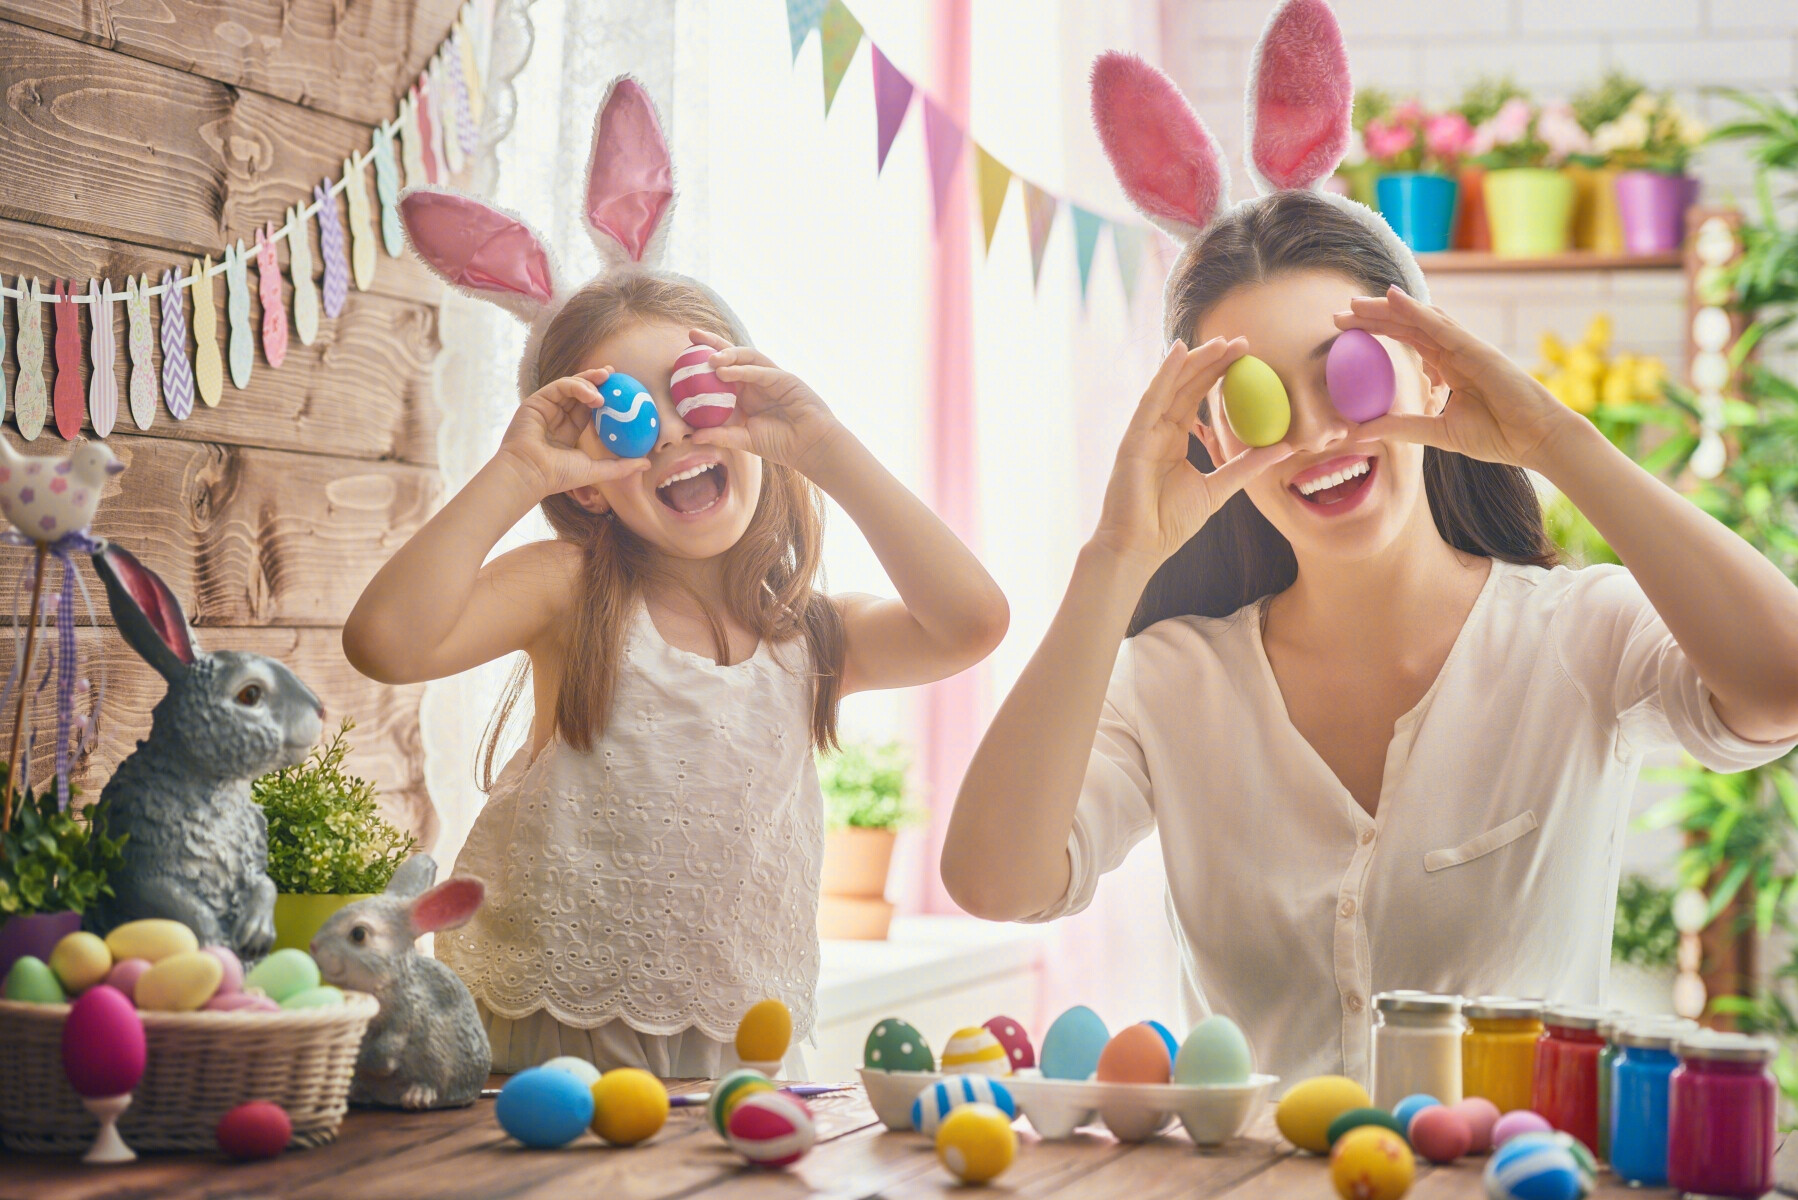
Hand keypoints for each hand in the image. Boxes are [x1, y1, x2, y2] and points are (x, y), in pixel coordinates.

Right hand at [495, 369, 650, 497]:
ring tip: (606, 382)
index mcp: (569, 430)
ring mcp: (546, 408)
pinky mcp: (537, 402)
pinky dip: (577, 386)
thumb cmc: (560, 475)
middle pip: (580, 392)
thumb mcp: (597, 470)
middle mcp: (557, 416)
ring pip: (570, 386)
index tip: (623, 390)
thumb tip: (647, 464)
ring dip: (590, 381)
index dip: (605, 397)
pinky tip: (593, 394)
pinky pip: (560, 387)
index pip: (589, 407)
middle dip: (598, 380)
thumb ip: (621, 466)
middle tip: (616, 374)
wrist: (531, 474)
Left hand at [688, 330, 846, 476]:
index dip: (702, 361)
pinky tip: (724, 371)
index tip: (680, 358)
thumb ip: (721, 435)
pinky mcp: (784, 379)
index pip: (721, 371)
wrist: (810, 447)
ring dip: (727, 354)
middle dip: (711, 343)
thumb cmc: (781, 444)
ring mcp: (770, 377)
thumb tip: (692, 437)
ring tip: (708, 358)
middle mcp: (756, 381)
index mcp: (745, 393)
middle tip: (690, 335)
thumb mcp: (745, 440)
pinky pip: (760, 371)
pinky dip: (742, 369)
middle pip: (731, 355)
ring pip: (747, 357)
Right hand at [1091, 337, 1292, 570]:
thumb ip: (1246, 466)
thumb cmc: (1170, 522)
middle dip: (1213, 361)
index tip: (1247, 357)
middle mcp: (1157, 430)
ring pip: (1171, 386)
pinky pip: (1151, 399)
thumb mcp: (1218, 488)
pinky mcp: (1133, 438)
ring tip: (1221, 341)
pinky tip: (1178, 351)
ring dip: (1195, 361)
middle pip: (1187, 386)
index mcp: (1174, 440)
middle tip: (1243, 341)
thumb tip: (1284, 448)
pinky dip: (1164, 374)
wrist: (1141, 546)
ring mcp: (1144, 432)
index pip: (1198, 398)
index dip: (1220, 375)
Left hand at [1335, 287, 1582, 470]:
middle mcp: (1454, 351)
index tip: (1343, 332)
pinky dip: (1417, 310)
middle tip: (1338, 314)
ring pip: (1420, 318)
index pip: (1405, 341)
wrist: (1535, 440)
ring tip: (1356, 303)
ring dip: (1387, 308)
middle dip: (1372, 316)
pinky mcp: (1477, 350)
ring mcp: (1466, 347)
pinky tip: (1394, 299)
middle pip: (1406, 325)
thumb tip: (1357, 434)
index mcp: (1446, 367)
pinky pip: (1441, 326)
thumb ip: (1400, 427)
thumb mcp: (1437, 432)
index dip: (1376, 332)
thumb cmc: (1497, 436)